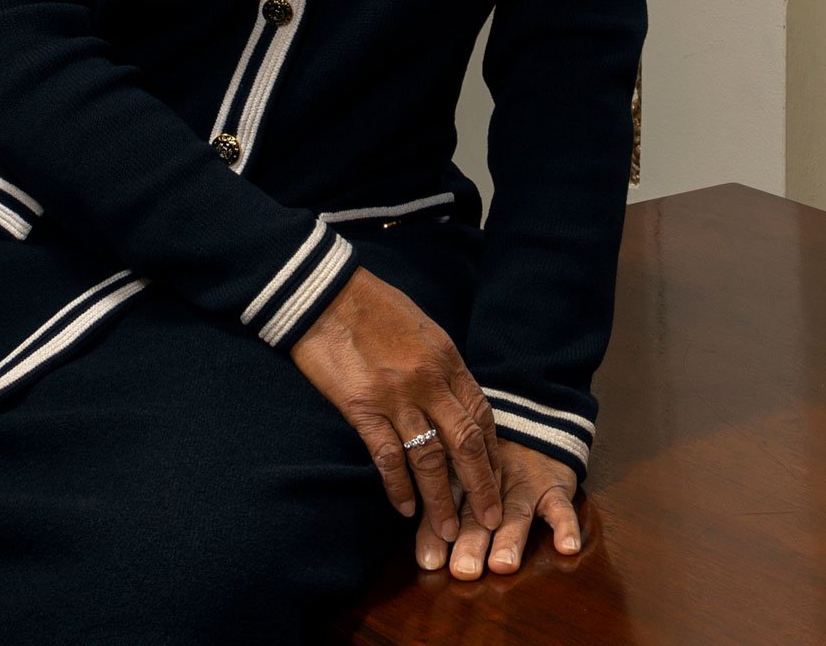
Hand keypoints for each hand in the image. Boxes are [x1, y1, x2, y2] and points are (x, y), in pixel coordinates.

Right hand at [290, 267, 501, 542]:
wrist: (328, 293)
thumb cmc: (374, 307)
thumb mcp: (423, 329)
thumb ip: (441, 366)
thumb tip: (453, 399)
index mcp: (448, 359)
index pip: (481, 415)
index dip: (491, 454)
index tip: (497, 482)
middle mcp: (430, 380)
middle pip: (465, 442)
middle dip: (480, 486)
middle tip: (488, 521)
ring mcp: (397, 395)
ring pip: (429, 458)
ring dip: (440, 499)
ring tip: (446, 532)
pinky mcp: (363, 407)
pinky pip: (387, 456)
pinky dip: (397, 487)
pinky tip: (404, 509)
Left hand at [413, 437, 582, 579]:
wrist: (532, 426)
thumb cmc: (484, 464)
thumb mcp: (459, 475)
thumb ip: (437, 509)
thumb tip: (420, 558)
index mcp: (461, 476)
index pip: (446, 505)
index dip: (437, 532)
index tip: (430, 563)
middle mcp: (490, 482)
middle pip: (478, 513)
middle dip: (471, 541)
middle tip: (463, 570)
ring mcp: (523, 484)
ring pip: (516, 512)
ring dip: (510, 538)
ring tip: (503, 564)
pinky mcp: (553, 487)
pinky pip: (562, 507)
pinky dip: (566, 525)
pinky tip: (567, 547)